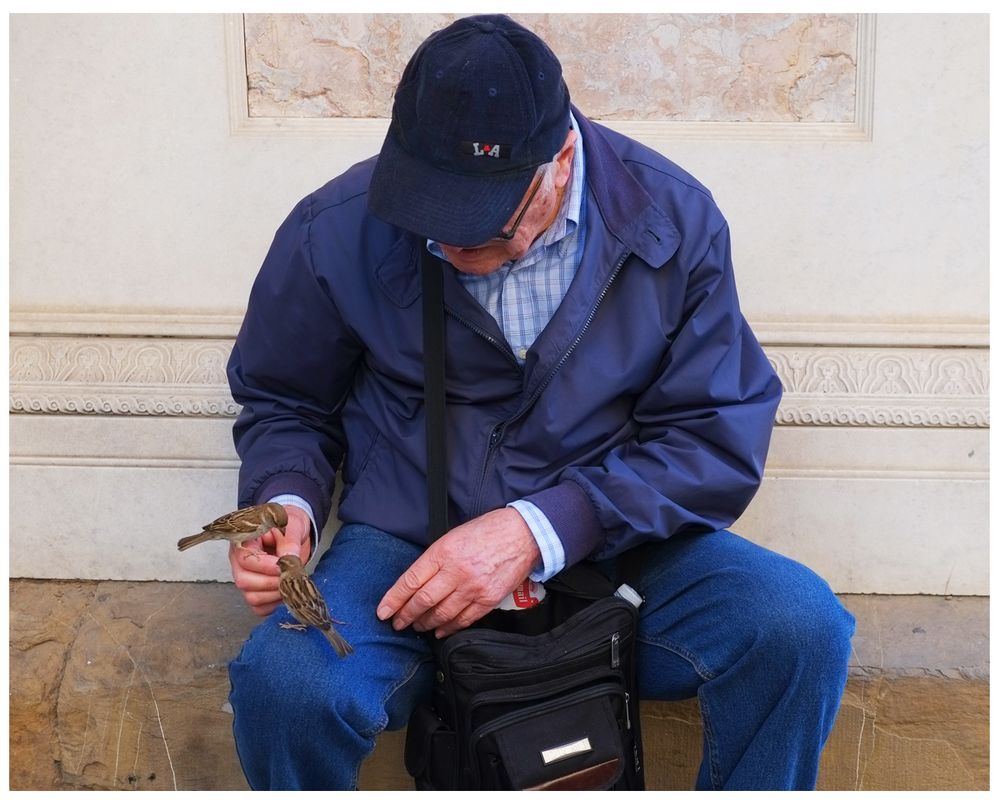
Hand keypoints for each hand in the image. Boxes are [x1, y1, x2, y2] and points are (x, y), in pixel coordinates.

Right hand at [230, 504, 311, 616]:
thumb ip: (289, 540)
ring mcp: (247, 579)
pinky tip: (285, 593)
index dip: (264, 566)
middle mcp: (240, 562)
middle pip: (244, 581)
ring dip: (274, 594)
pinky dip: (274, 605)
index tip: (283, 565)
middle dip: (270, 582)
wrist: (293, 532)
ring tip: (290, 583)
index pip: (244, 559)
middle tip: (289, 576)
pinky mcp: (256, 592)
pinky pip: (259, 608)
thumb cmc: (289, 526)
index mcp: (245, 542)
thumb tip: (287, 559)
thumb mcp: (292, 525)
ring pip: (251, 597)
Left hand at [376, 507, 540, 637]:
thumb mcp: (453, 535)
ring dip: (425, 623)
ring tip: (416, 626)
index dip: (394, 599)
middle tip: (397, 623)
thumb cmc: (486, 531)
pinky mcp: (488, 599)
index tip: (383, 611)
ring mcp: (473, 588)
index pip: (410, 581)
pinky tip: (440, 631)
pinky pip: (463, 620)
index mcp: (443, 552)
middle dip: (406, 616)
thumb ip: (435, 558)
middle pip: (423, 601)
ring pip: (441, 614)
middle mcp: (456, 571)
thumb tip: (415, 582)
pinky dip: (449, 628)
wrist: (523, 534)